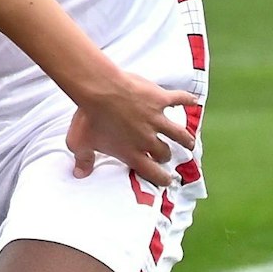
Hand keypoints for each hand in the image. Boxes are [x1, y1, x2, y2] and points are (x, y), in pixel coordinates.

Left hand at [66, 74, 201, 187]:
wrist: (99, 90)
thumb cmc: (88, 117)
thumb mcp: (79, 143)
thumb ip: (83, 160)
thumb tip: (79, 174)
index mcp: (131, 152)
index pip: (151, 172)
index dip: (161, 178)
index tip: (168, 181)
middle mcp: (147, 139)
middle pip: (164, 152)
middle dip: (166, 155)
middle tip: (167, 155)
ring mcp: (156, 119)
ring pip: (178, 133)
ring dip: (185, 138)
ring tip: (189, 141)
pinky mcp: (160, 99)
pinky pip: (179, 100)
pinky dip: (188, 100)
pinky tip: (194, 101)